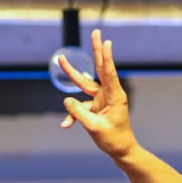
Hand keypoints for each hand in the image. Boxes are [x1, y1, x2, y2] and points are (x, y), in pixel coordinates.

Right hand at [58, 29, 138, 161]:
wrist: (121, 151)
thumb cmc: (113, 139)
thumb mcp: (94, 127)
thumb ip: (79, 113)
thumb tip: (65, 100)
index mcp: (115, 96)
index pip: (109, 73)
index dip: (106, 57)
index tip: (106, 41)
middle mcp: (109, 94)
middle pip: (100, 69)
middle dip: (96, 50)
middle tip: (96, 31)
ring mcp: (102, 99)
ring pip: (84, 84)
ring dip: (72, 74)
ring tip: (60, 59)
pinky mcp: (96, 106)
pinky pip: (80, 106)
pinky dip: (73, 115)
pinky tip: (65, 125)